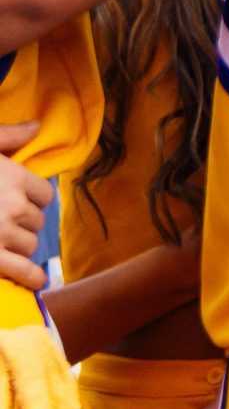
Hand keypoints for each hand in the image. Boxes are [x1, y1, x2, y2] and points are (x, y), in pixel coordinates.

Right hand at [0, 121, 52, 291]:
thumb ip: (7, 136)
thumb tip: (36, 126)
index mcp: (14, 178)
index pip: (44, 194)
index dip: (33, 199)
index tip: (23, 201)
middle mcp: (13, 207)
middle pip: (36, 221)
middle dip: (25, 223)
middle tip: (7, 222)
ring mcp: (0, 234)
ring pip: (29, 245)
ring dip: (22, 246)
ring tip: (7, 243)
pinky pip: (19, 269)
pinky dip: (30, 277)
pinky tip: (37, 282)